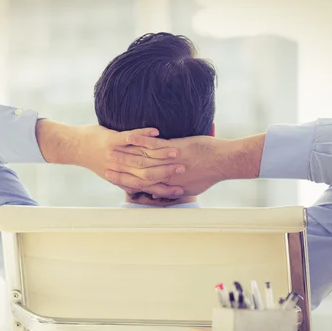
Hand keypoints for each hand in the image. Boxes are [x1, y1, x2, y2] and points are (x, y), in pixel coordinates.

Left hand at [78, 125, 188, 196]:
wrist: (75, 147)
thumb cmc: (97, 161)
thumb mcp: (115, 175)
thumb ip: (131, 181)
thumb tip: (151, 191)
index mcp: (122, 179)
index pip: (146, 187)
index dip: (164, 189)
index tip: (181, 190)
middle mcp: (119, 169)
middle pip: (146, 174)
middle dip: (166, 172)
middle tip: (183, 170)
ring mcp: (115, 154)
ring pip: (140, 156)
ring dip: (159, 154)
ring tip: (176, 152)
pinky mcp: (110, 140)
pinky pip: (129, 137)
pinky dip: (143, 135)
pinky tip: (156, 131)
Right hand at [106, 133, 264, 197]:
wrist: (225, 162)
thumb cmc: (212, 174)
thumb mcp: (193, 187)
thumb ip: (181, 189)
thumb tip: (177, 193)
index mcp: (169, 185)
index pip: (143, 187)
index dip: (126, 185)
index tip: (113, 181)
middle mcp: (166, 176)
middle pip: (138, 175)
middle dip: (120, 172)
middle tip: (106, 169)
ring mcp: (168, 162)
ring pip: (142, 159)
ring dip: (126, 155)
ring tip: (111, 151)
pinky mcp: (174, 149)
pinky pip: (154, 144)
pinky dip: (141, 140)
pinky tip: (129, 138)